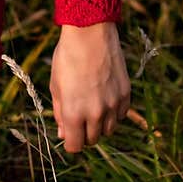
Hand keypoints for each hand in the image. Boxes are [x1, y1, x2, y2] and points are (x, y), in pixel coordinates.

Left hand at [49, 21, 130, 153]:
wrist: (90, 34)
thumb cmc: (67, 58)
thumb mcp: (56, 86)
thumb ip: (60, 113)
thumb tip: (64, 134)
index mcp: (74, 113)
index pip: (75, 146)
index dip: (70, 141)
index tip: (69, 133)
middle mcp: (96, 114)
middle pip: (92, 140)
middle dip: (84, 132)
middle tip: (79, 115)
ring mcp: (113, 105)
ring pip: (108, 130)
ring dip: (99, 124)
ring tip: (91, 104)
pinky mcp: (126, 95)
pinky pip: (120, 115)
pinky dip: (113, 112)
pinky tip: (104, 96)